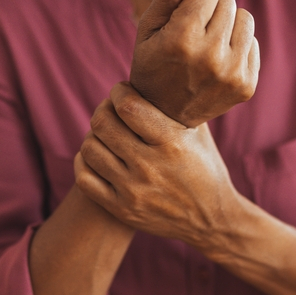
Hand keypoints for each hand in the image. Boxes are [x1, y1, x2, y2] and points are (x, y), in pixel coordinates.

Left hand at [75, 82, 241, 248]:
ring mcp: (133, 190)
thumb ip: (176, 107)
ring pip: (90, 148)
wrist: (211, 219)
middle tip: (111, 110)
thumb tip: (154, 75)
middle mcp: (150, 167)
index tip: (122, 91)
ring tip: (106, 134)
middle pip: (102, 124)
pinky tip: (98, 156)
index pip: (127, 106)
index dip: (118, 92)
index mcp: (172, 144)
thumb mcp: (199, 134)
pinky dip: (85, 161)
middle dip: (103, 109)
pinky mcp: (122, 209)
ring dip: (94, 135)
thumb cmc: (205, 169)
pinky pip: (84, 178)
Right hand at [129, 0, 260, 127]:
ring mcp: (232, 74)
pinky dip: (237, 46)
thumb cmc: (153, 62)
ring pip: (245, 17)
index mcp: (183, 39)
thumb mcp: (149, 26)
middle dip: (211, 9)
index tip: (182, 17)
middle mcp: (211, 57)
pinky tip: (218, 62)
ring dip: (228, 25)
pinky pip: (253, 42)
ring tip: (207, 45)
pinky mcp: (247, 85)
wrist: (165, 116)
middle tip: (193, 35)